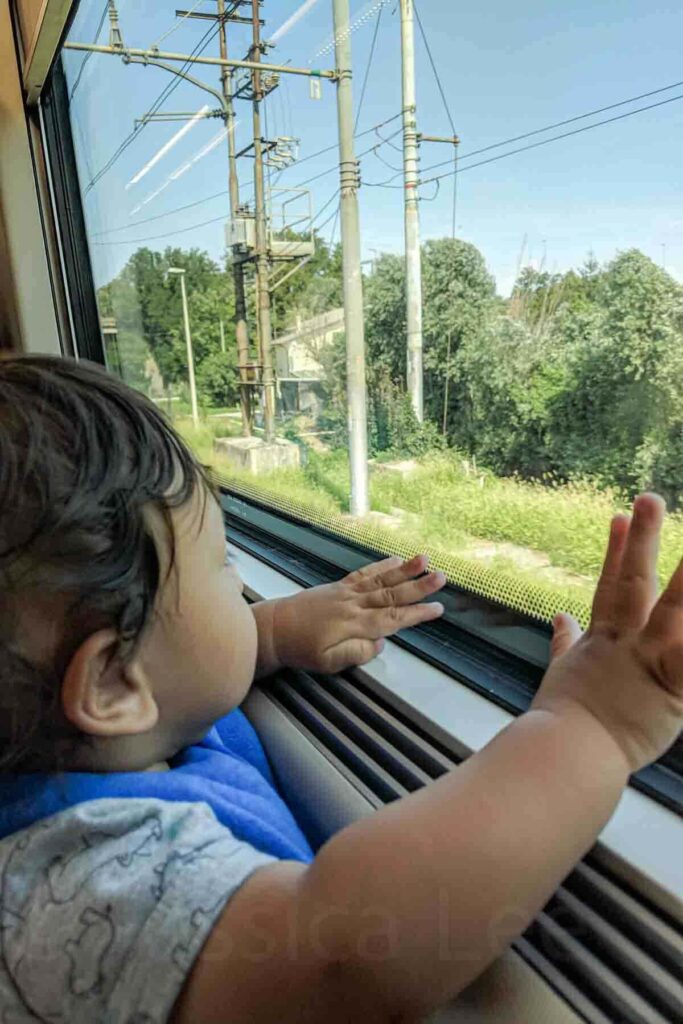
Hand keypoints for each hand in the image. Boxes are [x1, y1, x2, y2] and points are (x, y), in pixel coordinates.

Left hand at [253, 555, 445, 676]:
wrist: (274, 629)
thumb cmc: (300, 649)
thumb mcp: (328, 663)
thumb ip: (357, 653)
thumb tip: (380, 643)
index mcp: (353, 625)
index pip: (392, 619)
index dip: (416, 614)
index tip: (437, 609)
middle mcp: (353, 605)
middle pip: (391, 595)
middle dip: (418, 587)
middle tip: (441, 577)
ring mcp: (346, 593)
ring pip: (380, 580)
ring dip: (404, 570)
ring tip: (424, 559)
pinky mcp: (338, 586)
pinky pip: (364, 573)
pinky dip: (381, 566)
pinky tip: (395, 560)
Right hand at [533, 493, 682, 774]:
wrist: (564, 754)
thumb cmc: (561, 722)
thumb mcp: (561, 675)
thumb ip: (565, 643)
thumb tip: (560, 617)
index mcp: (600, 642)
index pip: (610, 587)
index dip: (617, 551)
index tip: (621, 516)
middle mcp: (623, 644)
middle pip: (634, 583)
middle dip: (641, 541)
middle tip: (650, 499)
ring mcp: (644, 664)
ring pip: (670, 612)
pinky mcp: (669, 691)